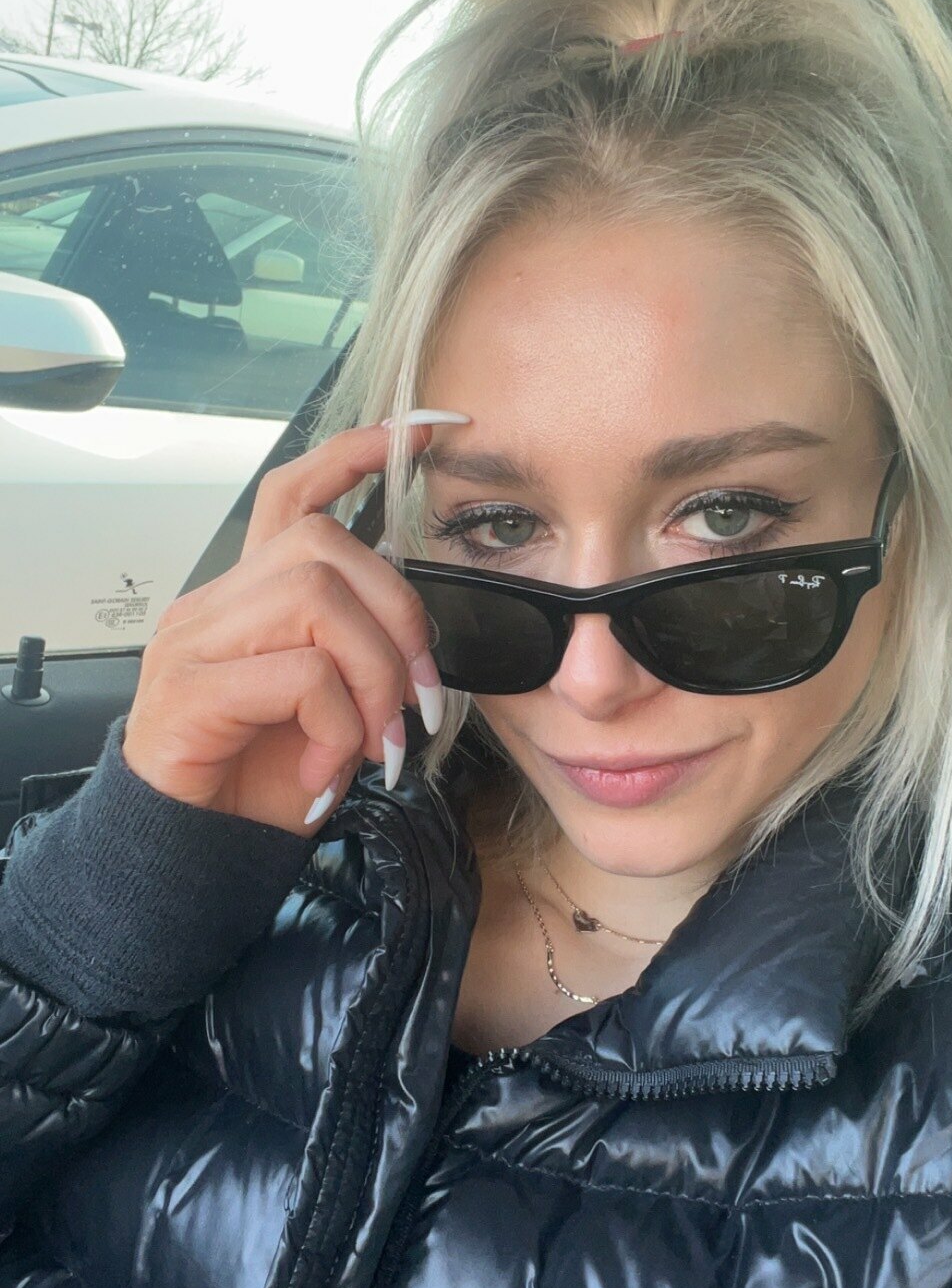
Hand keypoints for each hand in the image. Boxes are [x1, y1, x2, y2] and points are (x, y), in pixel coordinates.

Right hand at [121, 418, 452, 834]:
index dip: (355, 455)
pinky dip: (338, 724)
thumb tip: (422, 643)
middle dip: (398, 620)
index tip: (425, 431)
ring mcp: (194, 641)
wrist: (192, 856)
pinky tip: (331, 769)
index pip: (294, 496)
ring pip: (318, 599)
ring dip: (373, 675)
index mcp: (248, 598)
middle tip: (417, 703)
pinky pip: (300, 675)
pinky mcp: (190, 690)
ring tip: (375, 742)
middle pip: (325, 547)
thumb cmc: (263, 782)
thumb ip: (358, 656)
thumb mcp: (331, 707)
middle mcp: (214, 604)